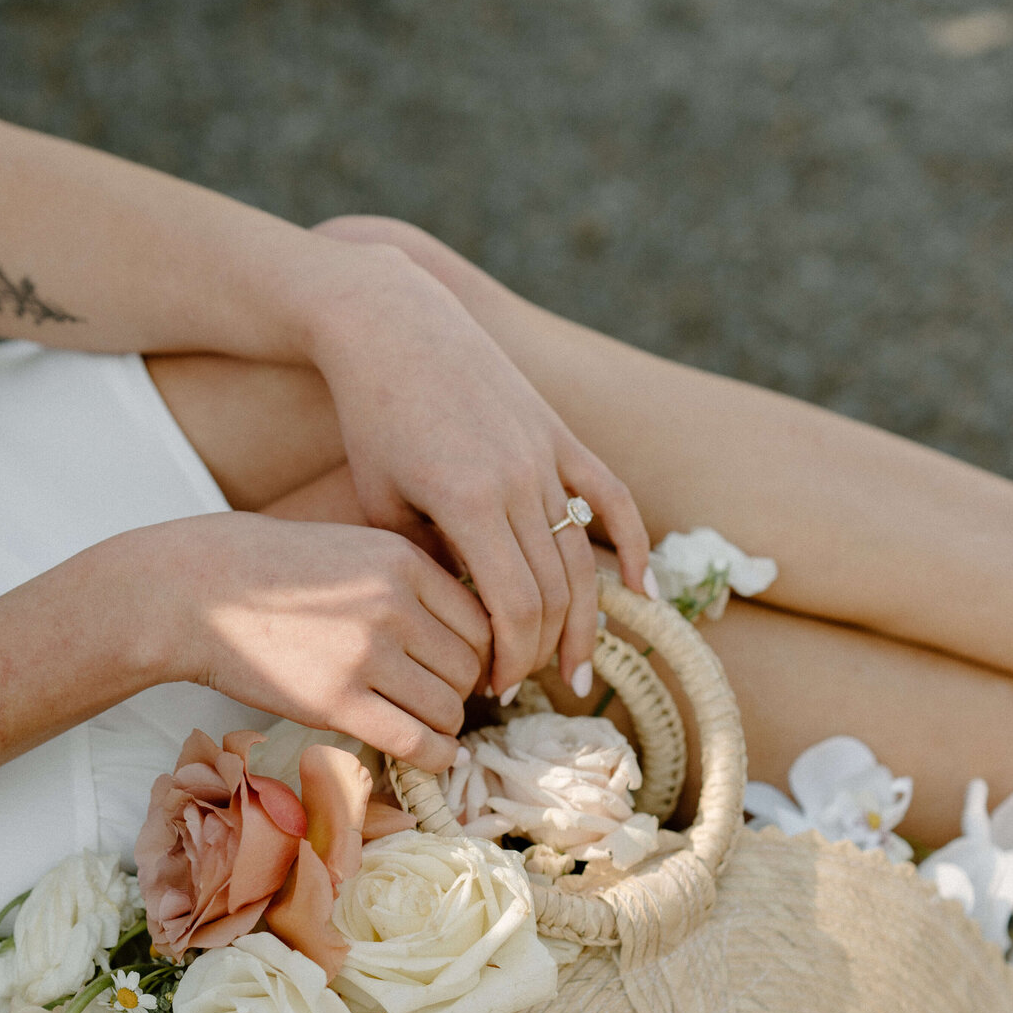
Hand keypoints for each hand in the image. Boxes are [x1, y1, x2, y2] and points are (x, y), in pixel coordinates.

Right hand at [137, 512, 490, 771]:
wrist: (200, 591)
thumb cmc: (276, 573)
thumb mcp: (357, 550)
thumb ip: (412, 582)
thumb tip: (472, 634)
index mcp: (404, 562)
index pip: (480, 622)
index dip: (479, 654)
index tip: (462, 671)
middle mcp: (392, 604)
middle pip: (468, 668)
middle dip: (460, 691)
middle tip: (436, 699)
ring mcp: (365, 654)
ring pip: (447, 708)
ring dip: (443, 725)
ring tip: (423, 724)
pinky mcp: (336, 701)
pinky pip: (415, 741)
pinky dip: (435, 756)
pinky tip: (433, 756)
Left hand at [307, 247, 648, 696]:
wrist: (391, 325)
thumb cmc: (370, 417)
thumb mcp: (382, 502)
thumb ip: (430, 561)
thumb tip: (470, 619)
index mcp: (471, 502)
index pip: (514, 607)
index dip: (512, 658)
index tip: (495, 688)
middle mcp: (520, 479)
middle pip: (554, 591)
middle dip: (540, 651)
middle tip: (522, 688)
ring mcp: (547, 453)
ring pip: (582, 556)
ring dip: (583, 620)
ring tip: (575, 669)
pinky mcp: (559, 432)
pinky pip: (612, 497)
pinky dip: (632, 546)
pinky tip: (642, 591)